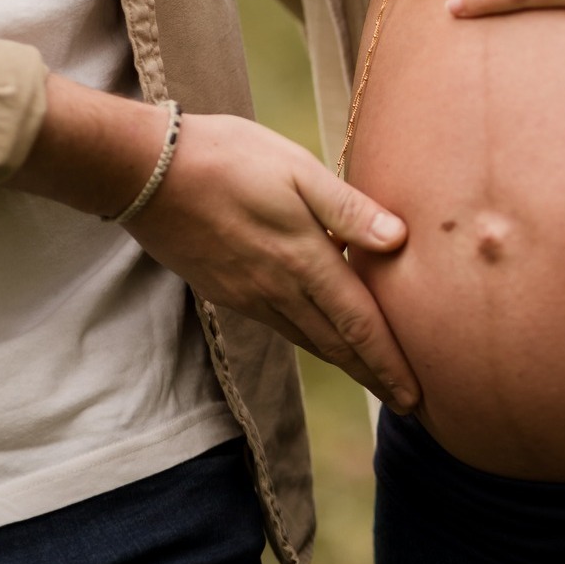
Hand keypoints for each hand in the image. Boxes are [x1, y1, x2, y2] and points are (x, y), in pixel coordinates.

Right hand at [127, 114, 418, 412]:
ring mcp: (248, 294)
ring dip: (343, 362)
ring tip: (371, 376)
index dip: (389, 362)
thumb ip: (347, 209)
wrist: (147, 172)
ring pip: (307, 339)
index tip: (417, 398)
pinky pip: (279, 325)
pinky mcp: (225, 290)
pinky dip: (310, 340)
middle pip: (336, 344)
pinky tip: (318, 335)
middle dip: (374, 375)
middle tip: (408, 405)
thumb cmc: (229, 158)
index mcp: (303, 259)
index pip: (358, 324)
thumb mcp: (297, 169)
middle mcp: (277, 290)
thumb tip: (399, 240)